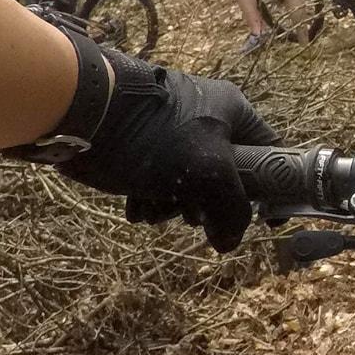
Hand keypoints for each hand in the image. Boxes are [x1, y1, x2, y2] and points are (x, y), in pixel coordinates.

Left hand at [55, 49, 278, 251]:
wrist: (83, 113)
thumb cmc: (157, 136)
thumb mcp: (209, 174)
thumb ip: (232, 211)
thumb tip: (228, 243)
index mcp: (232, 110)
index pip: (270, 150)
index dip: (271, 186)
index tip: (261, 218)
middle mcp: (206, 117)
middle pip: (226, 175)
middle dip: (207, 204)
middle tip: (194, 216)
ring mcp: (172, 131)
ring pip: (188, 183)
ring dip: (173, 206)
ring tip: (155, 210)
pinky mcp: (142, 144)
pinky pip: (158, 180)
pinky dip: (150, 198)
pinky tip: (137, 206)